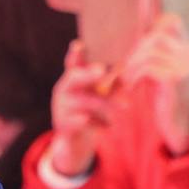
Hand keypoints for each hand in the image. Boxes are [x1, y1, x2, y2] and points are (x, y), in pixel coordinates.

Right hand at [46, 39, 113, 176]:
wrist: (74, 143)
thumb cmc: (91, 113)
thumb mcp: (100, 96)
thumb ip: (111, 83)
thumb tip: (125, 67)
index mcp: (71, 79)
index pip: (72, 63)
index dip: (75, 54)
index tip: (78, 45)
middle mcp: (63, 90)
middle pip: (74, 77)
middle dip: (89, 74)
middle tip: (102, 70)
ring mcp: (61, 108)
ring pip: (86, 101)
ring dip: (108, 103)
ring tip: (127, 106)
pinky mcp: (63, 126)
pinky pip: (84, 122)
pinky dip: (100, 123)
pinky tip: (110, 126)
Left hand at [122, 13, 188, 155]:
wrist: (180, 128)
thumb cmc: (168, 101)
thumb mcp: (165, 71)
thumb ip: (158, 54)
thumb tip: (139, 36)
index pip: (172, 21)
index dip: (152, 29)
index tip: (139, 50)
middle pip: (156, 36)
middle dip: (135, 52)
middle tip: (125, 70)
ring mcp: (186, 66)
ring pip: (149, 52)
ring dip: (131, 66)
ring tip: (125, 81)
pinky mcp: (175, 79)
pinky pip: (147, 68)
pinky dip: (134, 77)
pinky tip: (130, 89)